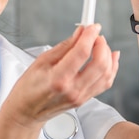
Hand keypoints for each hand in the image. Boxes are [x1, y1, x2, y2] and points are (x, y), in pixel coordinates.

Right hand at [2, 24, 119, 127]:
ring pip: (106, 74)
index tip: (91, 27)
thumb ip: (65, 46)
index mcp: (59, 78)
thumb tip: (80, 33)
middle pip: (100, 64)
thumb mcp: (41, 61)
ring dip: (108, 55)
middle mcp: (73, 89)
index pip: (82, 52)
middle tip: (96, 35)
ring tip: (101, 44)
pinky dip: (111, 68)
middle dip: (101, 44)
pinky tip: (111, 58)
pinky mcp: (85, 99)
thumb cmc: (28, 88)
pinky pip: (105, 83)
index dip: (90, 35)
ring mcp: (81, 96)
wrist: (27, 111)